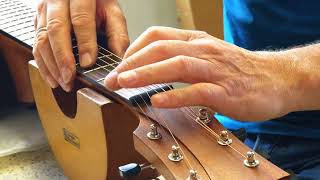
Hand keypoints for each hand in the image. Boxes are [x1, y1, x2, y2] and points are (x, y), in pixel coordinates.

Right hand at [33, 0, 128, 91]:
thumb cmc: (98, 3)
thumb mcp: (112, 13)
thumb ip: (117, 34)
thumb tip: (119, 60)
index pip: (81, 18)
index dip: (84, 42)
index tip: (88, 63)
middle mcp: (57, 0)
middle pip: (56, 29)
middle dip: (63, 58)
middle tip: (71, 78)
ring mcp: (44, 10)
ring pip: (42, 38)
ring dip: (52, 65)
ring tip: (64, 82)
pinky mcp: (37, 22)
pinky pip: (36, 44)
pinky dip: (43, 65)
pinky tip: (53, 78)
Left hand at [104, 27, 301, 120]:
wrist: (276, 78)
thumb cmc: (238, 69)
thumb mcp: (208, 54)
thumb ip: (182, 57)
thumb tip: (151, 67)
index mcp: (197, 41)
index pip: (158, 36)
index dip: (134, 49)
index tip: (120, 65)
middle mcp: (203, 50)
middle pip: (162, 49)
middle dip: (133, 63)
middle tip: (114, 78)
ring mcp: (215, 70)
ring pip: (177, 65)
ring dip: (148, 74)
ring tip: (126, 83)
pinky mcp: (226, 91)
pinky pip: (197, 91)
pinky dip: (176, 96)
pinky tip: (159, 102)